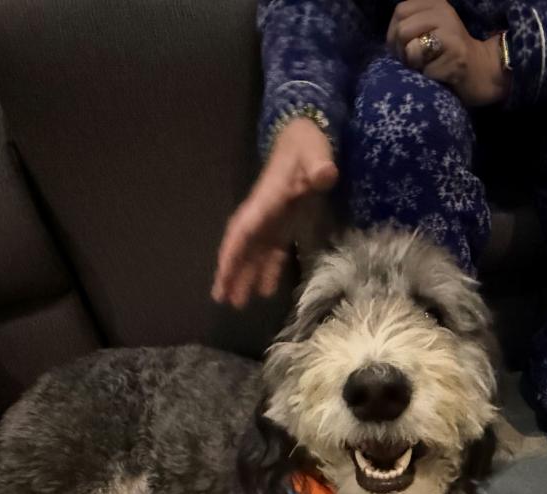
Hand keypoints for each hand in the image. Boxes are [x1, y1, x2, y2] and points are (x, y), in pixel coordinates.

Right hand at [212, 118, 337, 307]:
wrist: (305, 137)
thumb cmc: (307, 145)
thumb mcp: (315, 153)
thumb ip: (319, 165)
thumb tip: (324, 173)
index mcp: (266, 200)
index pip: (244, 229)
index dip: (233, 251)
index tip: (223, 273)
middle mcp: (263, 213)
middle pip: (242, 246)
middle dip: (231, 271)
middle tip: (221, 298)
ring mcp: (272, 220)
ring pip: (254, 253)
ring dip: (245, 276)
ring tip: (237, 303)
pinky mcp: (283, 224)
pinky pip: (272, 251)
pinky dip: (267, 270)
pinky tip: (264, 290)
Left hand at [386, 0, 506, 106]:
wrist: (482, 70)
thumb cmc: (447, 52)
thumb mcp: (429, 27)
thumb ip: (409, 24)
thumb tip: (390, 40)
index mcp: (436, 2)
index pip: (400, 11)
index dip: (394, 33)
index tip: (403, 47)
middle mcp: (445, 12)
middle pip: (402, 29)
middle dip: (400, 51)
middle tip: (413, 61)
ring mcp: (452, 33)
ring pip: (411, 48)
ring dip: (413, 64)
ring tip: (425, 65)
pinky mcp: (456, 56)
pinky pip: (425, 70)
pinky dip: (427, 77)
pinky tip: (439, 74)